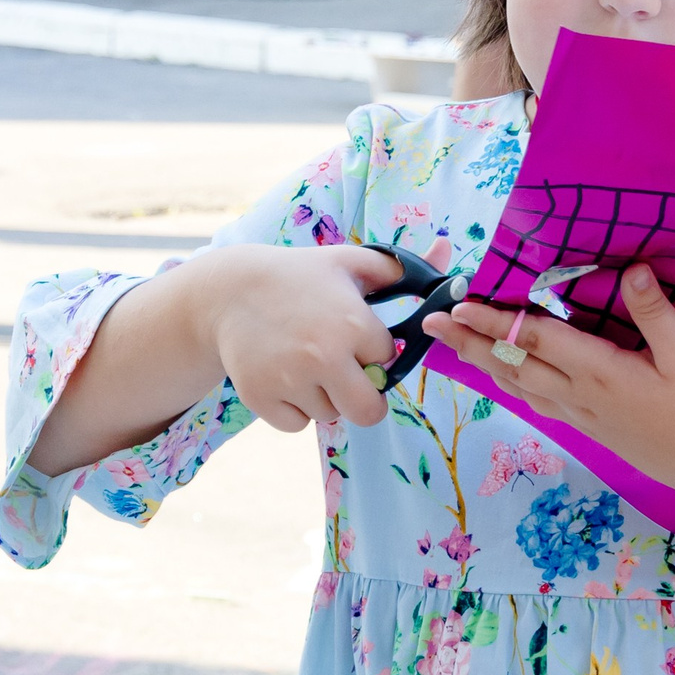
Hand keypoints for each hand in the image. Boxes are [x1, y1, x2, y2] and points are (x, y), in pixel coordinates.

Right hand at [206, 244, 402, 432]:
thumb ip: (399, 267)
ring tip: (303, 362)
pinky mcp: (262, 398)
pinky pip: (297, 424)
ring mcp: (291, 380)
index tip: (353, 335)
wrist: (228, 292)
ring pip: (329, 414)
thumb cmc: (297, 276)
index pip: (386, 361)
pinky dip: (293, 407)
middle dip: (365, 399)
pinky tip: (282, 375)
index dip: (372, 350)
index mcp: (353, 323)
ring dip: (323, 396)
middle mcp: (324, 356)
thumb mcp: (348, 262)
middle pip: (369, 412)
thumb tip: (446, 250)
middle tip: (348, 379)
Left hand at [425, 263, 674, 486]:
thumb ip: (652, 309)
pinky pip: (538, 403)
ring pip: (519, 386)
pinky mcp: (589, 429)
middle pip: (512, 364)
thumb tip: (629, 268)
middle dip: (469, 342)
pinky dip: (512, 385)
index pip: (536, 339)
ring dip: (483, 363)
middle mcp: (580, 394)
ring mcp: (581, 415)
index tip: (460, 305)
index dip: (494, 320)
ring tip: (453, 346)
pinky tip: (503, 378)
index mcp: (600, 370)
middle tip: (430, 324)